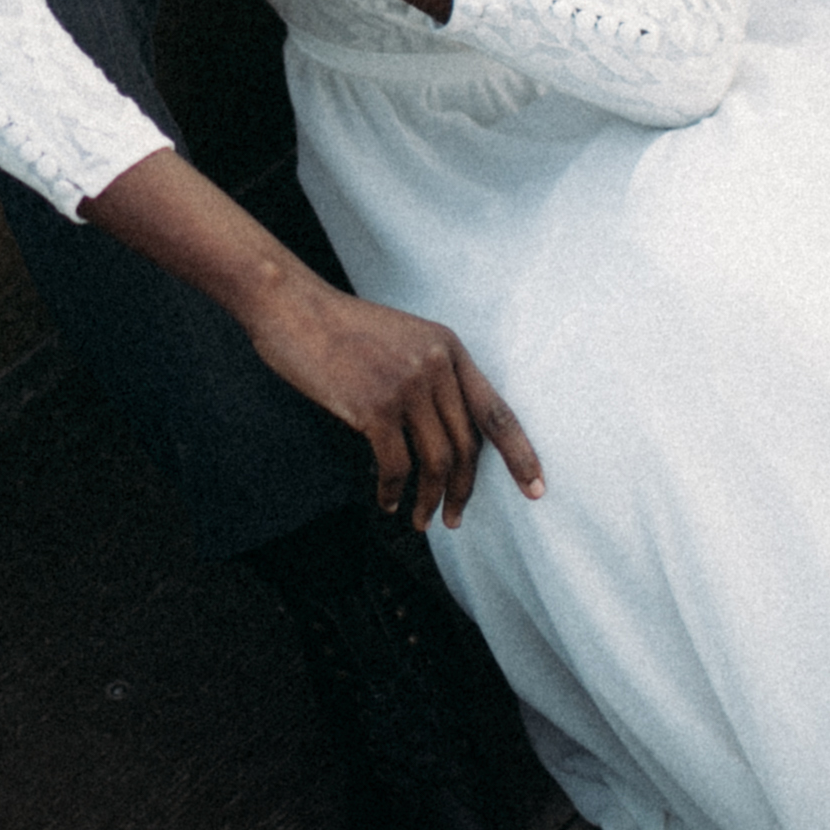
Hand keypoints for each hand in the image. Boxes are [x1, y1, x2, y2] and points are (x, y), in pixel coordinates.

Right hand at [244, 273, 545, 529]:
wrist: (293, 307)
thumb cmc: (341, 327)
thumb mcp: (402, 338)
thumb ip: (430, 374)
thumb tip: (446, 433)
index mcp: (448, 348)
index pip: (496, 411)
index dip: (520, 454)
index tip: (536, 488)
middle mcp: (435, 366)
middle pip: (467, 445)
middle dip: (464, 490)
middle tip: (453, 518)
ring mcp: (406, 386)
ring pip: (436, 461)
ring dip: (430, 500)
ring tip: (422, 521)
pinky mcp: (374, 406)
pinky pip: (396, 465)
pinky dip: (393, 491)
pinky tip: (387, 502)